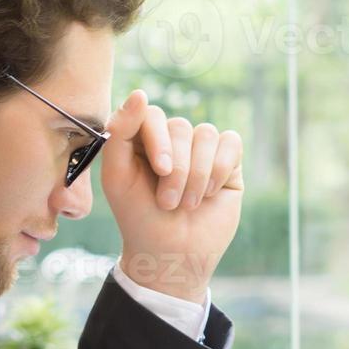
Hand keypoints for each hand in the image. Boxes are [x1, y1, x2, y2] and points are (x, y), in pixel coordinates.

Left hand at [100, 91, 243, 303]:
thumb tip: (141, 93)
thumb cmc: (139, 218)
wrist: (172, 255)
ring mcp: (201, 150)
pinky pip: (231, 142)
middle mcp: (173, 140)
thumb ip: (120, 133)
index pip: (151, 113)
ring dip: (197, 175)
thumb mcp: (117, 177)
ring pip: (207, 134)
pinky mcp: (228, 163)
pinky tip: (210, 193)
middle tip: (168, 202)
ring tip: (188, 204)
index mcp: (142, 139)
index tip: (159, 170)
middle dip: (177, 169)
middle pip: (181, 127)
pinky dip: (220, 169)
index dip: (158, 139)